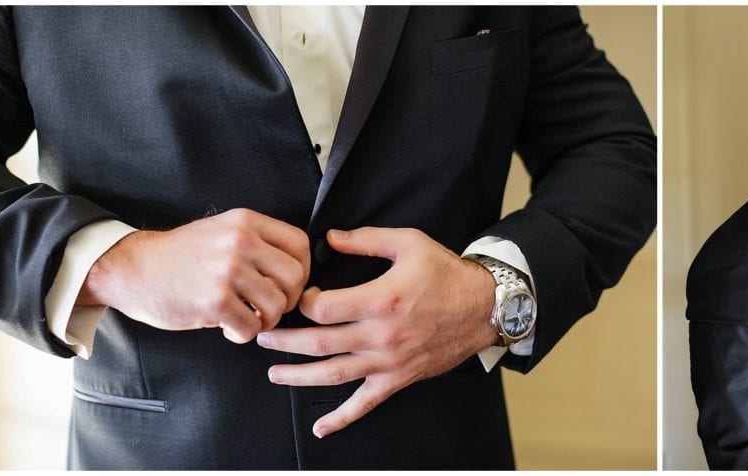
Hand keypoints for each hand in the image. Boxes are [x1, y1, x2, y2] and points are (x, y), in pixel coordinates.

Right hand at [78, 208, 310, 342]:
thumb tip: (298, 270)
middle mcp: (240, 242)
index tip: (287, 284)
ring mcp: (227, 271)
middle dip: (287, 300)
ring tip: (247, 318)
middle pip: (295, 278)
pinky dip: (243, 334)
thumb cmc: (182, 256)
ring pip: (277, 305)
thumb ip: (259, 242)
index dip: (302, 270)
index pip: (300, 245)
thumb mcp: (223, 230)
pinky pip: (251, 328)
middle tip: (268, 307)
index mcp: (246, 222)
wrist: (133, 269)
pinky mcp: (214, 301)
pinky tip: (228, 327)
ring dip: (266, 320)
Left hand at [256, 227, 497, 437]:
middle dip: (285, 341)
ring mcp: (388, 361)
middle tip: (263, 336)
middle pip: (320, 343)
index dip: (302, 301)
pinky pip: (366, 403)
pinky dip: (342, 418)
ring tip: (275, 373)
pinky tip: (322, 426)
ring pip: (334, 375)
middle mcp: (381, 335)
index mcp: (381, 300)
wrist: (483, 307)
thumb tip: (329, 238)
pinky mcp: (398, 378)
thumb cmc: (447, 275)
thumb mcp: (408, 243)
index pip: (324, 308)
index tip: (297, 295)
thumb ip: (365, 240)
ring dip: (299, 376)